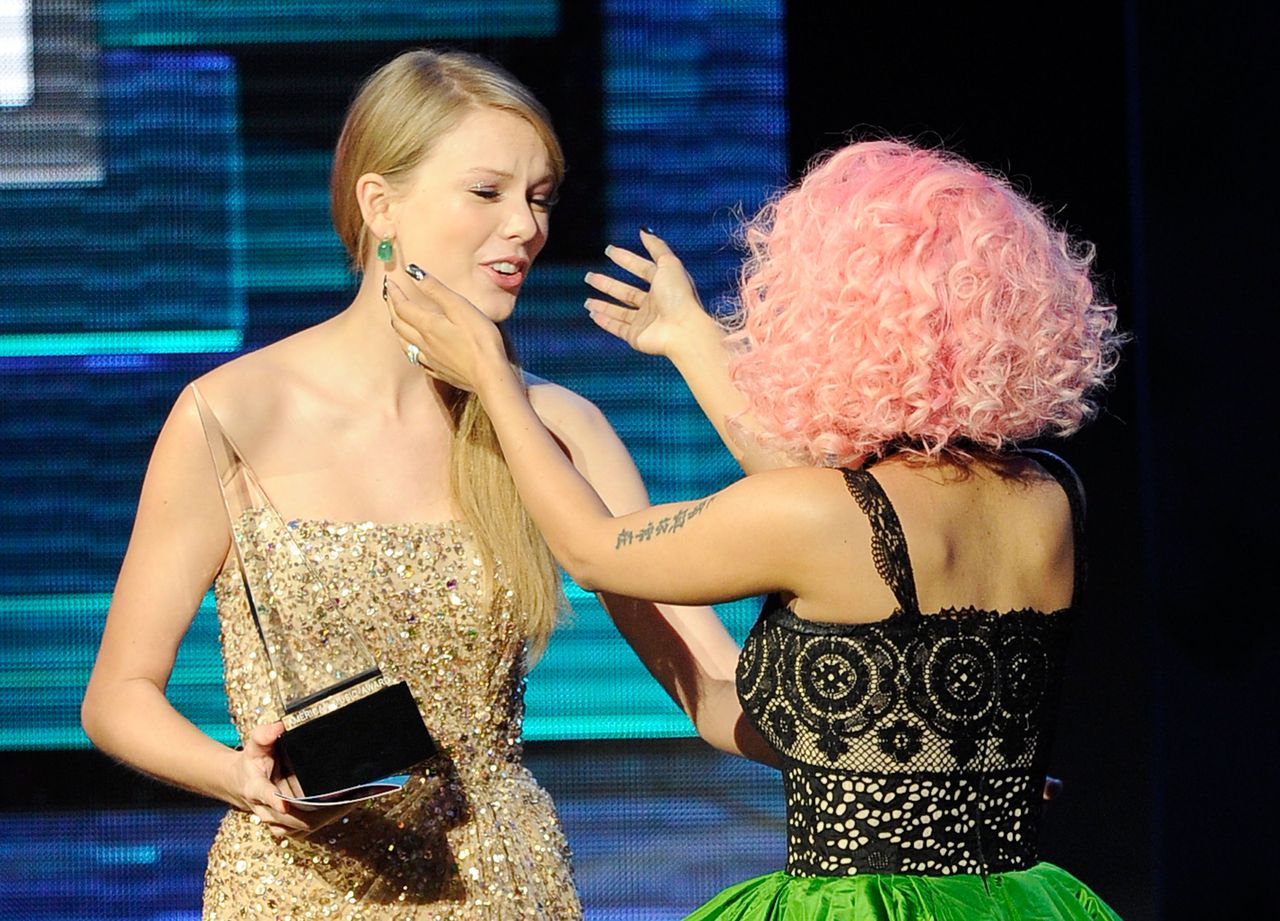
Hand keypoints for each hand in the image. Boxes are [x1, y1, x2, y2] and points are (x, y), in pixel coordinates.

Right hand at [228, 722, 354, 837]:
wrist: (240, 783)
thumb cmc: (252, 762)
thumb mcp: (255, 745)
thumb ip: (264, 735)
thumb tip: (279, 726)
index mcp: (255, 787)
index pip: (263, 794)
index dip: (274, 800)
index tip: (284, 803)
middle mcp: (263, 807)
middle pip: (287, 817)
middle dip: (314, 812)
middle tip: (342, 800)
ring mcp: (273, 819)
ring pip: (298, 826)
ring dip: (322, 818)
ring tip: (348, 804)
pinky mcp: (283, 825)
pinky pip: (301, 830)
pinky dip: (321, 822)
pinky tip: (340, 810)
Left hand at [384, 266, 509, 392]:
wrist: (490, 376)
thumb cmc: (480, 339)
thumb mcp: (460, 307)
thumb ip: (436, 289)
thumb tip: (413, 272)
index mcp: (427, 325)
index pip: (402, 306)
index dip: (394, 293)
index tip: (389, 282)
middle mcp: (424, 343)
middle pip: (399, 324)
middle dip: (392, 307)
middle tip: (389, 296)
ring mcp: (430, 359)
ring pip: (404, 343)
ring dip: (398, 328)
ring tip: (397, 320)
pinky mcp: (440, 371)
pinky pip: (417, 358)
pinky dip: (411, 348)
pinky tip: (416, 348)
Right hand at [584, 229, 713, 358]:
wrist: (682, 329)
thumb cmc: (679, 295)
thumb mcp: (669, 264)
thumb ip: (656, 247)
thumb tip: (643, 230)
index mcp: (663, 285)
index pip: (641, 269)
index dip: (625, 259)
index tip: (609, 251)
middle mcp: (654, 303)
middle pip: (626, 292)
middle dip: (607, 284)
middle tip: (589, 276)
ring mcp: (644, 321)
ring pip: (619, 311)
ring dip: (603, 305)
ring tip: (587, 300)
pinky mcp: (636, 336)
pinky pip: (617, 327)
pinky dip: (604, 321)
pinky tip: (592, 314)